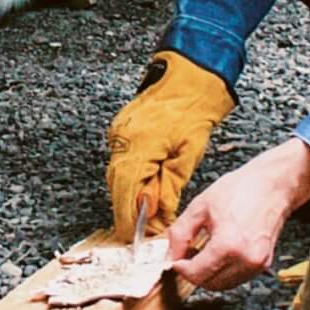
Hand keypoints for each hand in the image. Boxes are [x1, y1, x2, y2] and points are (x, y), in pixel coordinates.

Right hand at [105, 51, 235, 236]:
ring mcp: (118, 133)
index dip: (130, 217)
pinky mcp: (121, 129)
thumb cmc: (193, 109)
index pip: (127, 191)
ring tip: (146, 209)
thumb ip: (169, 187)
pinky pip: (120, 160)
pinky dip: (130, 176)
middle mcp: (122, 140)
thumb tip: (159, 212)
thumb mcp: (188, 155)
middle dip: (128, 209)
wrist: (190, 75)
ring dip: (129, 193)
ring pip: (117, 174)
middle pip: (116, 185)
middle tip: (142, 227)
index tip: (135, 234)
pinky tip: (143, 184)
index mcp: (139, 146)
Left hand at [166, 138, 309, 292]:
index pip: (196, 274)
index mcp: (228, 245)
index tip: (175, 260)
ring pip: (223, 285)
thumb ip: (180, 234)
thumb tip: (170, 255)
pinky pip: (237, 278)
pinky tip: (219, 254)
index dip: (181, 268)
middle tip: (186, 256)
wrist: (273, 185)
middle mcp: (246, 260)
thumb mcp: (200, 206)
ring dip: (209, 275)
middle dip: (193, 273)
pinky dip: (224, 272)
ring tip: (202, 254)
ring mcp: (257, 264)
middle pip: (210, 284)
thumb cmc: (241, 190)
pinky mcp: (264, 264)